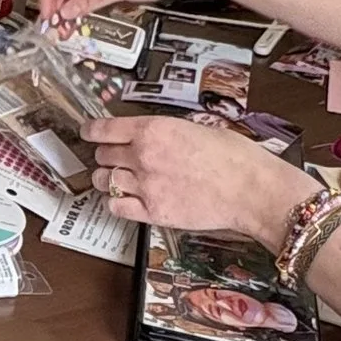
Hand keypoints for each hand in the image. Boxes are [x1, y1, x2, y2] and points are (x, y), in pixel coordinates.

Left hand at [87, 113, 312, 247]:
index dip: (92, 131)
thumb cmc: (234, 157)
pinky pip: (116, 207)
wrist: (251, 189)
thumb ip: (165, 132)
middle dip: (106, 155)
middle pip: (103, 155)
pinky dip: (116, 202)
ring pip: (105, 181)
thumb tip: (149, 136)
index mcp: (153, 130)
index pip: (104, 129)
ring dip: (108, 179)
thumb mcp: (197, 128)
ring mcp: (146, 186)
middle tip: (113, 157)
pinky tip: (126, 199)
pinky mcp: (153, 212)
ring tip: (118, 178)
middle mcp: (143, 156)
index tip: (88, 132)